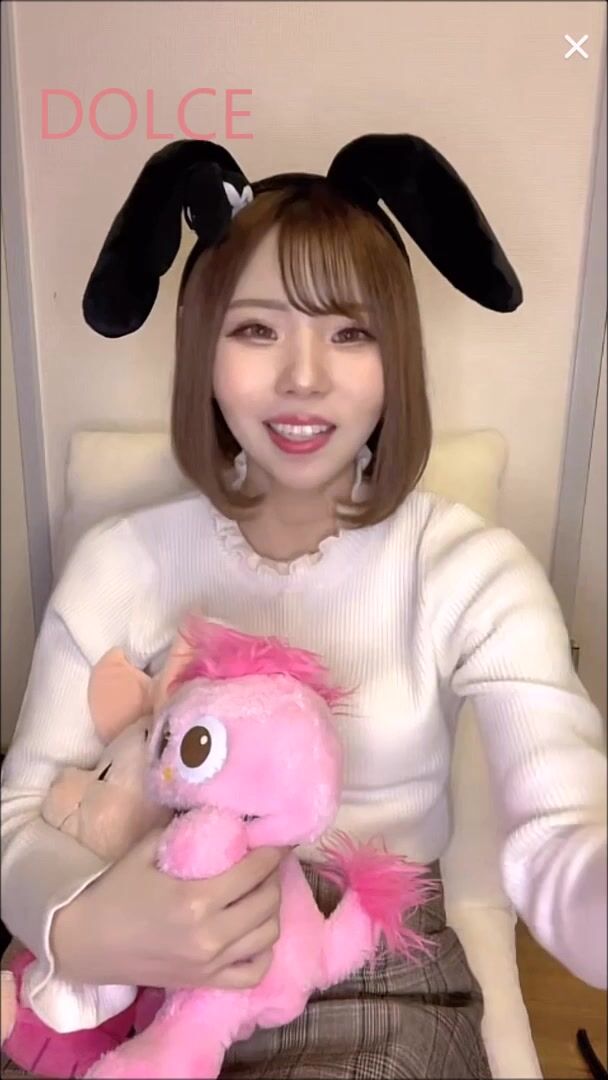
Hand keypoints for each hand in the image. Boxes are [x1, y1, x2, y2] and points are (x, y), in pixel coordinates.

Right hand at [50, 827, 286, 989]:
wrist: (83, 943)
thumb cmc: (113, 893)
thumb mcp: (145, 851)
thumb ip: (183, 831)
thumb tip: (214, 813)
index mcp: (196, 900)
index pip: (253, 872)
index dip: (272, 853)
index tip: (278, 840)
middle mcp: (210, 935)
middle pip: (267, 903)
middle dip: (273, 877)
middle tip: (267, 862)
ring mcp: (210, 964)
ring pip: (268, 936)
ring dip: (272, 910)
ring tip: (262, 891)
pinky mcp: (205, 982)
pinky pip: (253, 973)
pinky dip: (264, 952)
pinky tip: (256, 932)